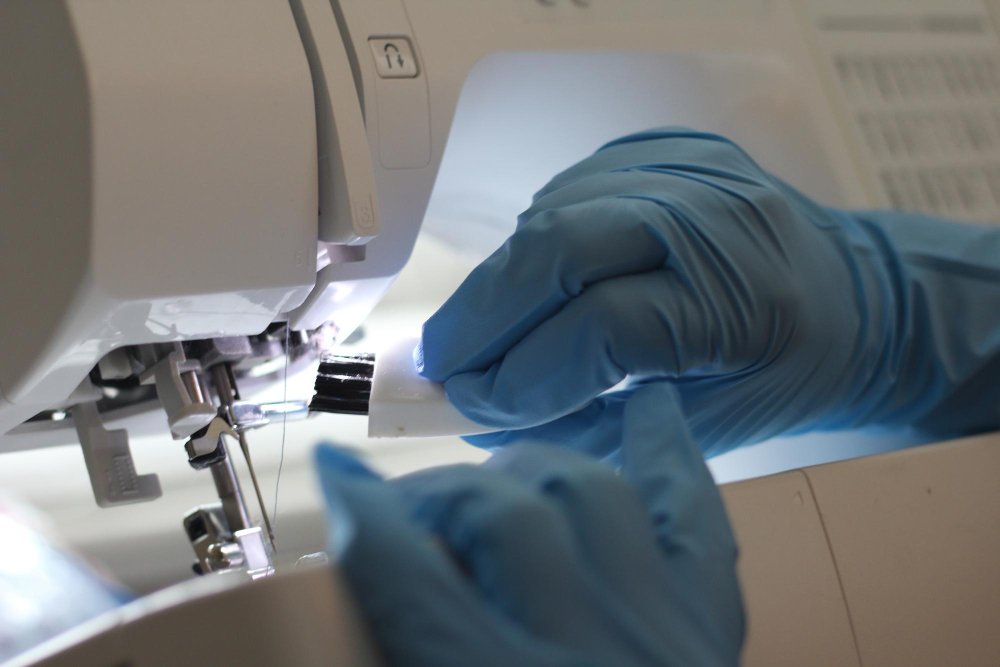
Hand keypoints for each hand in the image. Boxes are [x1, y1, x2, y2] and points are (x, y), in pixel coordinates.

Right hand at [314, 384, 743, 666]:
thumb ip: (404, 643)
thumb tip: (345, 607)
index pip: (402, 570)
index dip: (358, 505)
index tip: (335, 467)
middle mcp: (587, 657)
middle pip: (500, 515)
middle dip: (440, 493)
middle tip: (409, 505)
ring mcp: (665, 639)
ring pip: (589, 494)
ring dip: (529, 470)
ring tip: (494, 476)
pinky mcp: (712, 635)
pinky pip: (694, 518)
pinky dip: (668, 456)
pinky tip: (651, 407)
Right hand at [419, 128, 999, 454]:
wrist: (850, 292)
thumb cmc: (784, 371)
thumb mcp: (703, 425)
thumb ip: (592, 421)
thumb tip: (480, 413)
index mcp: (745, 300)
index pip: (605, 329)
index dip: (523, 374)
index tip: (472, 404)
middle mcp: (716, 217)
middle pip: (562, 248)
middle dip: (483, 313)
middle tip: (440, 362)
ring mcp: (687, 168)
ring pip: (552, 215)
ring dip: (500, 280)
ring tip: (478, 332)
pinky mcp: (661, 148)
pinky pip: (565, 192)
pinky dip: (532, 245)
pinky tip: (528, 283)